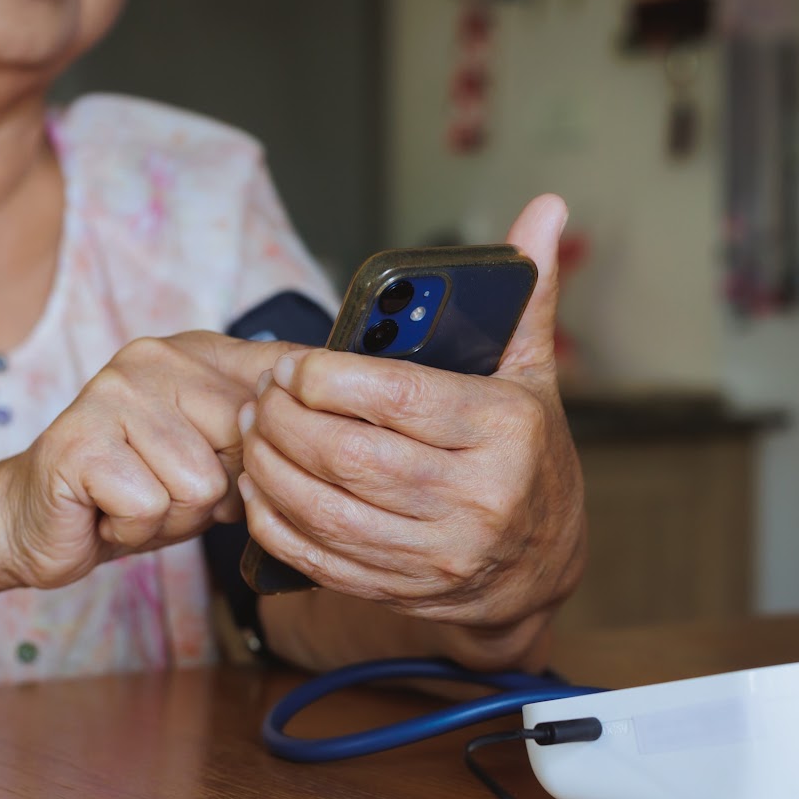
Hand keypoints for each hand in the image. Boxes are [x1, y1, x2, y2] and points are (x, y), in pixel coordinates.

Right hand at [0, 331, 289, 589]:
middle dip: (216, 492)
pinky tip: (108, 514)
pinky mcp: (79, 442)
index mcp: (196, 353)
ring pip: (200, 484)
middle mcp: (154, 359)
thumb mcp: (212, 458)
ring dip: (172, 517)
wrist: (35, 519)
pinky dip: (134, 530)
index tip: (284, 453)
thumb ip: (258, 436)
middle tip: (169, 491)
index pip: (285, 369)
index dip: (295, 427)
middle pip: (245, 442)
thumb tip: (325, 428)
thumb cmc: (132, 490)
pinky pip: (150, 507)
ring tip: (135, 502)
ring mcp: (112, 394)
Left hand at [238, 195, 584, 627]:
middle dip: (286, 422)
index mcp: (505, 431)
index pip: (397, 398)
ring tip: (253, 432)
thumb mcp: (532, 374)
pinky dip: (276, 523)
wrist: (543, 563)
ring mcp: (439, 554)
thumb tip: (546, 209)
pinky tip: (259, 490)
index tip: (295, 365)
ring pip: (326, 509)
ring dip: (270, 469)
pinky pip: (321, 559)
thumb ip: (527, 295)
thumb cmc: (527, 454)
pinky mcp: (406, 590)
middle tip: (261, 396)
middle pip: (348, 456)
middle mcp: (477, 498)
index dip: (328, 380)